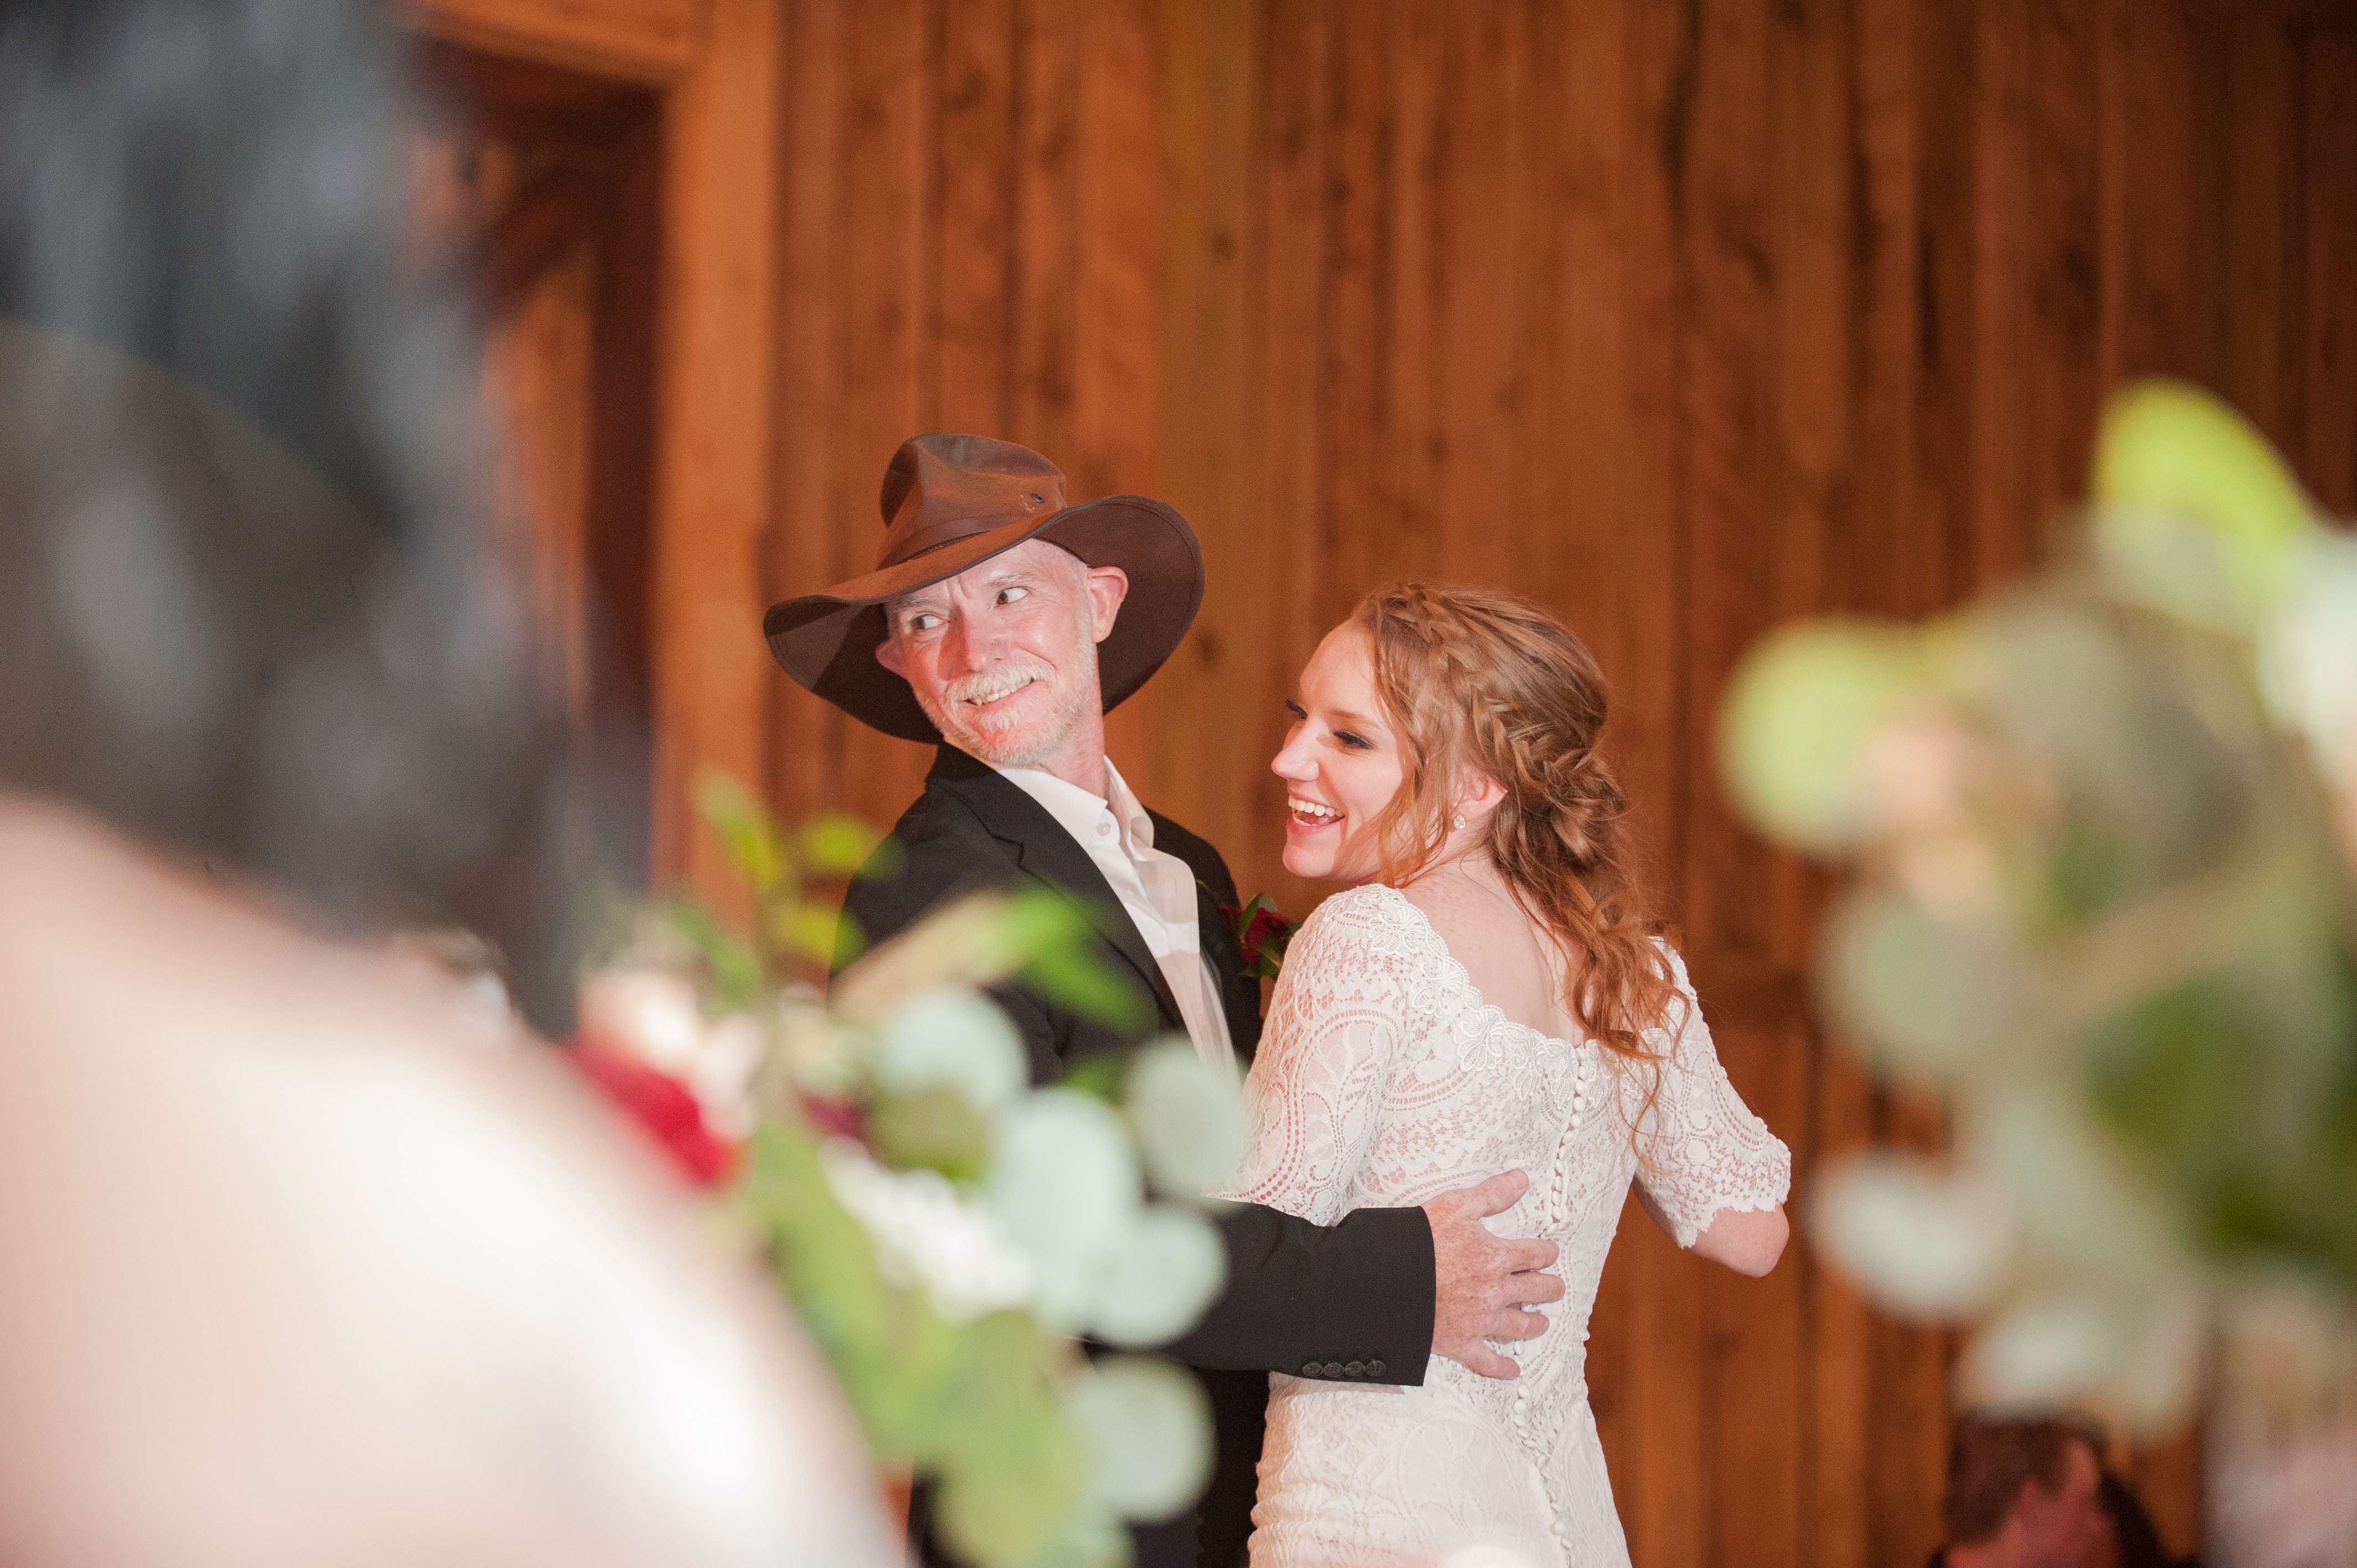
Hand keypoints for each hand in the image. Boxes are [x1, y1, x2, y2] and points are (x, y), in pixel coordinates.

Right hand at [1423, 1170, 1561, 1379]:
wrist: (1386, 1281)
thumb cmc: (1419, 1240)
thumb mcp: (1455, 1205)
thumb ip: (1491, 1193)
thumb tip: (1522, 1179)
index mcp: (1497, 1257)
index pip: (1536, 1254)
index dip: (1547, 1252)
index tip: (1550, 1252)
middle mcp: (1497, 1291)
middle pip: (1536, 1290)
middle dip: (1549, 1287)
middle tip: (1554, 1287)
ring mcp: (1481, 1320)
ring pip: (1520, 1326)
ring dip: (1535, 1324)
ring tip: (1541, 1323)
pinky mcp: (1461, 1343)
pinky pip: (1488, 1361)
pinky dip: (1502, 1369)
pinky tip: (1513, 1371)